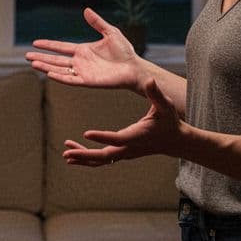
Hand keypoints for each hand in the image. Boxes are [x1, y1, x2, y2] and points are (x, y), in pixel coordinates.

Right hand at [25, 8, 140, 90]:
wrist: (134, 67)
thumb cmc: (124, 51)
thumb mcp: (110, 32)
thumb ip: (97, 23)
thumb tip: (86, 10)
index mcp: (83, 50)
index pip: (61, 47)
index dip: (48, 45)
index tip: (34, 42)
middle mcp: (80, 62)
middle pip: (55, 60)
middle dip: (41, 58)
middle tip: (26, 56)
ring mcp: (83, 72)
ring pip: (59, 70)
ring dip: (46, 67)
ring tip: (33, 64)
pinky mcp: (88, 81)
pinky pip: (71, 79)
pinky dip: (60, 77)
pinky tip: (49, 73)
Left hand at [62, 77, 181, 165]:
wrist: (174, 140)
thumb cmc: (169, 120)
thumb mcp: (165, 105)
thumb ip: (156, 93)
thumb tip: (150, 80)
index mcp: (137, 136)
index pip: (117, 139)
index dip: (102, 137)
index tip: (86, 134)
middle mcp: (129, 148)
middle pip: (105, 156)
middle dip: (85, 155)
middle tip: (67, 153)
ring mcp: (125, 153)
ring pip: (101, 161)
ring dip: (83, 158)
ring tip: (65, 153)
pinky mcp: (122, 154)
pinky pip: (102, 160)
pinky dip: (87, 158)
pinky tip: (73, 156)